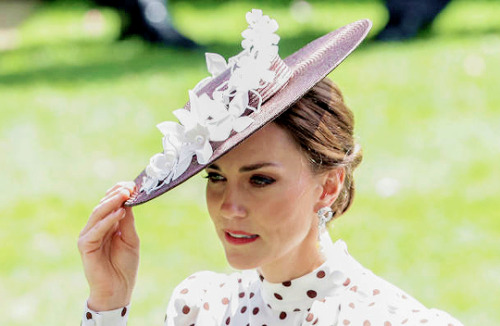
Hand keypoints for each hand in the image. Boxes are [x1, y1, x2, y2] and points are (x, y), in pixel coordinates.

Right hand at [78, 182, 139, 310]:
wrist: (118, 289)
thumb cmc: (124, 265)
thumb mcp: (130, 239)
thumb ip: (127, 222)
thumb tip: (127, 201)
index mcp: (106, 225)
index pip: (109, 203)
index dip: (119, 192)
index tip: (133, 184)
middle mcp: (95, 228)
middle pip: (103, 205)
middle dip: (116, 194)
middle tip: (129, 187)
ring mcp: (89, 236)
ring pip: (98, 214)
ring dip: (112, 203)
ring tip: (125, 195)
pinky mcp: (85, 246)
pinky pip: (96, 230)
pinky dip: (108, 220)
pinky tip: (119, 213)